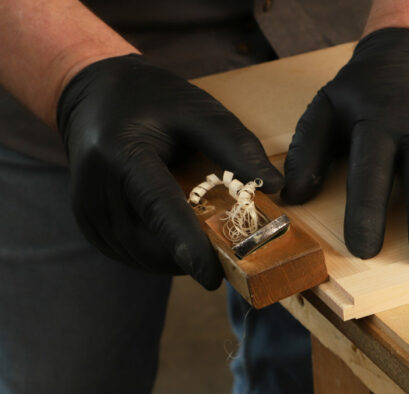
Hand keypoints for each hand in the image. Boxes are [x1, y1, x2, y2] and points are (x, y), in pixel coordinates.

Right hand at [57, 55, 282, 288]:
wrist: (96, 95)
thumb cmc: (156, 100)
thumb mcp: (201, 112)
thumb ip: (237, 148)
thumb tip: (278, 188)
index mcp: (121, 151)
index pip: (157, 207)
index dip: (186, 245)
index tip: (212, 277)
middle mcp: (94, 185)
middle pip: (148, 241)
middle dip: (190, 255)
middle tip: (229, 253)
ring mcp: (85, 208)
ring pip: (139, 255)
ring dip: (176, 257)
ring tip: (206, 240)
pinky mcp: (86, 222)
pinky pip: (129, 252)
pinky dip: (158, 253)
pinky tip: (179, 236)